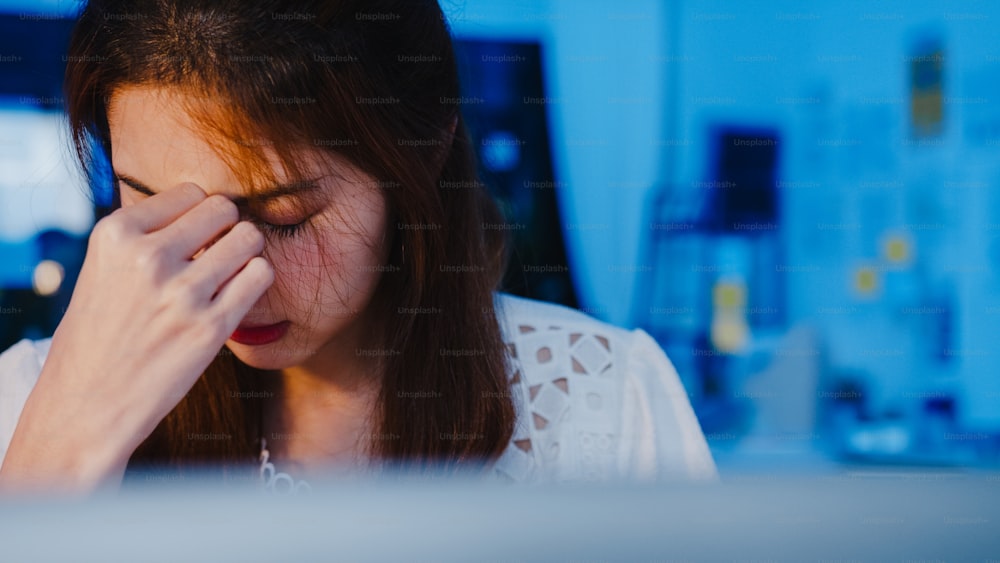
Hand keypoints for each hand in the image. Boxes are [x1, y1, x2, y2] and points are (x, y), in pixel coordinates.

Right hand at [0, 183, 272, 493]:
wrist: (86, 407)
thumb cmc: (99, 338)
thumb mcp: (103, 271)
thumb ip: (146, 237)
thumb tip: (204, 207)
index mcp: (116, 235)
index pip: (190, 193)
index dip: (199, 215)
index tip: (194, 240)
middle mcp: (148, 257)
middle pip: (223, 208)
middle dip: (227, 228)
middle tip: (219, 254)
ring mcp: (182, 292)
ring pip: (248, 237)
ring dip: (246, 253)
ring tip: (229, 274)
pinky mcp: (211, 327)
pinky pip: (260, 275)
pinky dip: (257, 279)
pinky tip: (238, 295)